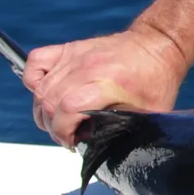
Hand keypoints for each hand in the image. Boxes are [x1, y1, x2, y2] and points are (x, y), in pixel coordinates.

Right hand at [23, 23, 186, 147]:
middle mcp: (87, 69)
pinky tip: (47, 93)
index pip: (67, 110)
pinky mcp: (70, 49)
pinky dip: (33, 79)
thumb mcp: (150, 112)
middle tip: (68, 135)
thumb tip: (108, 150)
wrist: (159, 44)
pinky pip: (37, 61)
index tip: (72, 142)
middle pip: (50, 102)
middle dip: (54, 127)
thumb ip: (127, 130)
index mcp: (108, 84)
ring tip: (61, 121)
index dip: (63, 131)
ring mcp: (75, 56)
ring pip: (41, 89)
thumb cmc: (157, 79)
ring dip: (44, 110)